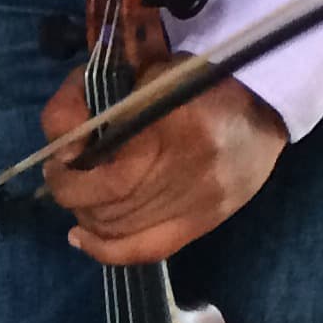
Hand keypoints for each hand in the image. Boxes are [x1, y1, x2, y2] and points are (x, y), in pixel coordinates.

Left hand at [40, 73, 288, 263]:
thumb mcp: (143, 73)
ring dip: (84, 213)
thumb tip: (60, 137)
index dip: (66, 166)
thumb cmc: (198, 79)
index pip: (102, 166)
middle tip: (59, 174)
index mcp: (170, 126)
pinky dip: (105, 249)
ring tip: (76, 196)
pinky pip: (147, 249)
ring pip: (118, 227)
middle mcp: (185, 172)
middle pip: (106, 201)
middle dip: (69, 190)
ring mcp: (198, 204)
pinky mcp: (205, 222)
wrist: (265, 101)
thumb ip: (94, 99)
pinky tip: (81, 237)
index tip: (57, 154)